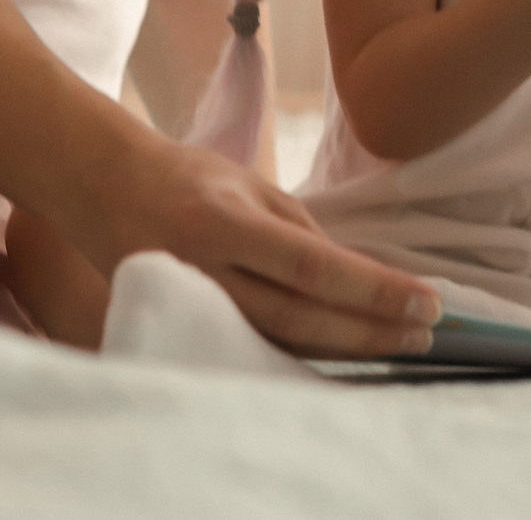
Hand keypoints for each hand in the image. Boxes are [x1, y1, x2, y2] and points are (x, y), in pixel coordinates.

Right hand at [100, 131, 442, 357]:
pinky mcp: (182, 326)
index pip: (312, 266)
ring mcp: (188, 304)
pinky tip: (344, 352)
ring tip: (400, 343)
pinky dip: (303, 354)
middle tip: (426, 330)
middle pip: (300, 317)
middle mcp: (201, 269)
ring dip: (345, 347)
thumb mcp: (250, 184)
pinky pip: (252, 347)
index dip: (373, 289)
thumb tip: (357, 278)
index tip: (427, 300)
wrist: (102, 188)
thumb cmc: (187, 176)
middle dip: (370, 328)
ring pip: (278, 341)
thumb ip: (301, 231)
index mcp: (222, 222)